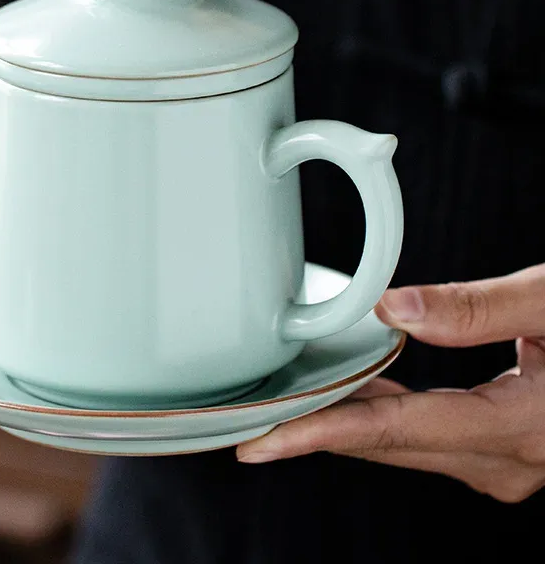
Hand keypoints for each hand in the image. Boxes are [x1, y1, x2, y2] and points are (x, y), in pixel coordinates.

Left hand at [236, 264, 544, 502]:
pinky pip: (425, 435)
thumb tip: (394, 310)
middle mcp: (508, 460)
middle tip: (249, 420)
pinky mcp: (504, 444)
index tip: (262, 441)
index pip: (395, 432)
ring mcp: (506, 460)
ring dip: (346, 422)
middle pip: (388, 443)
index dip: (320, 433)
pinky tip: (354, 391)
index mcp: (520, 428)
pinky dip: (382, 414)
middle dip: (316, 431)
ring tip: (285, 404)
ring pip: (403, 443)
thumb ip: (479, 308)